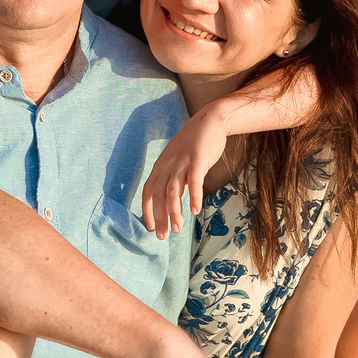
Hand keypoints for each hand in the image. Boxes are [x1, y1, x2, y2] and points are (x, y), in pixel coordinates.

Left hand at [141, 107, 227, 234]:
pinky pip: (194, 180)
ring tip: (177, 229)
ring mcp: (182, 162)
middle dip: (159, 217)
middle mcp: (168, 165)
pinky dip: (194, 196)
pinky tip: (196, 211)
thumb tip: (175, 205)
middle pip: (159, 195)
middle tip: (162, 236)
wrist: (210, 121)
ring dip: (174, 211)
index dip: (148, 211)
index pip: (148, 192)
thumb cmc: (196, 145)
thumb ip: (177, 183)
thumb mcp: (181, 164)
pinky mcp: (197, 158)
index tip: (150, 228)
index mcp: (161, 166)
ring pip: (173, 191)